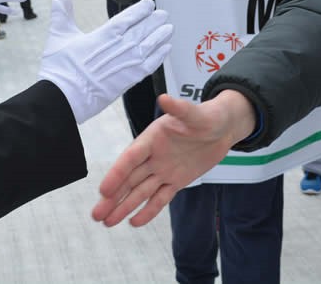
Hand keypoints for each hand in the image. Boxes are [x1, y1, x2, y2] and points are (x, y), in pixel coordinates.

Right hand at [39, 0, 172, 123]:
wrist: (65, 97)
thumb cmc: (61, 69)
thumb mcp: (59, 36)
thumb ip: (62, 14)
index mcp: (105, 34)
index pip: (129, 17)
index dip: (141, 10)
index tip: (148, 4)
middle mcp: (121, 46)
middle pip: (144, 29)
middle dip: (155, 21)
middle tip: (163, 15)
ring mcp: (127, 63)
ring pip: (151, 44)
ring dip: (161, 35)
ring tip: (169, 28)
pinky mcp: (130, 79)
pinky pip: (151, 64)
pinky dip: (160, 55)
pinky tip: (166, 48)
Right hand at [92, 90, 255, 226]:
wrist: (224, 128)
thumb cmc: (208, 116)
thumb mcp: (195, 113)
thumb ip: (179, 109)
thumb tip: (164, 98)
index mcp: (152, 138)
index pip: (130, 158)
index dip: (117, 174)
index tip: (104, 190)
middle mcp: (153, 156)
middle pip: (129, 179)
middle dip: (113, 197)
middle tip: (96, 215)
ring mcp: (163, 170)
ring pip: (140, 191)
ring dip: (124, 206)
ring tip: (106, 222)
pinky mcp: (176, 181)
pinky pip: (160, 198)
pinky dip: (148, 210)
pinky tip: (134, 222)